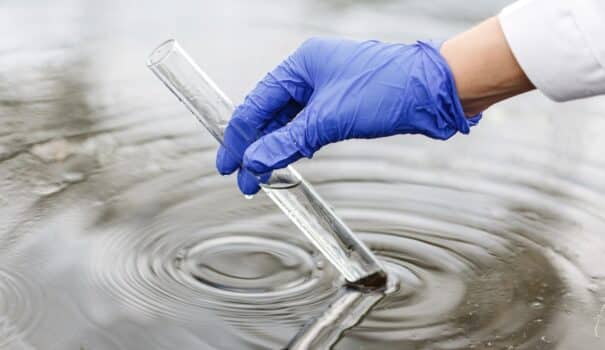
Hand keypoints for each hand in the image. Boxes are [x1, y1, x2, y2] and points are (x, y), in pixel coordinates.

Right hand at [216, 38, 479, 193]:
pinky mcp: (342, 105)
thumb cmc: (388, 90)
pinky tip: (287, 159)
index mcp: (301, 65)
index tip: (228, 165)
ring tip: (262, 176)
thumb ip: (287, 141)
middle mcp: (310, 74)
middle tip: (244, 179)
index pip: (257, 103)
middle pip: (269, 113)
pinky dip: (296, 143)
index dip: (239, 137)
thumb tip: (254, 162)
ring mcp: (327, 89)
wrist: (435, 91)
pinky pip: (308, 125)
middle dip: (255, 147)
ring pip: (288, 121)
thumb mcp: (329, 118)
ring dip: (275, 148)